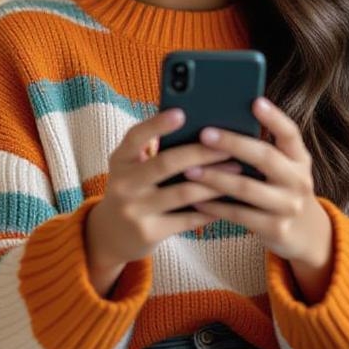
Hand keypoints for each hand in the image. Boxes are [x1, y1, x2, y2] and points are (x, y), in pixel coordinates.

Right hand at [86, 108, 242, 269]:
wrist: (110, 234)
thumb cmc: (133, 190)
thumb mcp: (131, 167)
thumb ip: (151, 150)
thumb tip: (198, 130)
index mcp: (120, 160)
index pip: (135, 137)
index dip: (157, 124)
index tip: (181, 113)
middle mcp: (123, 184)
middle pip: (166, 163)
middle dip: (202, 153)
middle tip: (230, 146)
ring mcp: (134, 210)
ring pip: (183, 192)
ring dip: (215, 181)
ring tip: (237, 170)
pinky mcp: (149, 233)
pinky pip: (188, 219)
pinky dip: (211, 208)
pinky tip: (230, 199)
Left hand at [182, 98, 331, 265]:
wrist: (307, 233)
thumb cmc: (281, 190)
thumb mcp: (283, 169)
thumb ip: (263, 150)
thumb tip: (220, 124)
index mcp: (299, 158)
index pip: (290, 133)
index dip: (274, 117)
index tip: (255, 101)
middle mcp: (298, 180)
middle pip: (265, 157)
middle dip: (233, 144)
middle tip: (204, 134)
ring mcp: (289, 206)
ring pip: (247, 188)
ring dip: (215, 178)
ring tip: (189, 169)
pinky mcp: (276, 229)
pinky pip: (239, 216)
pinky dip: (215, 207)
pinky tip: (195, 200)